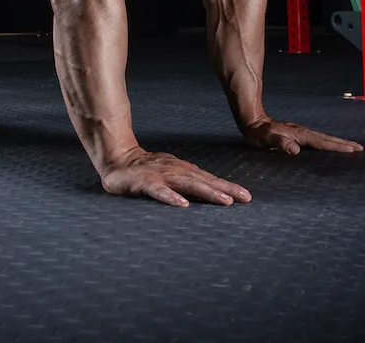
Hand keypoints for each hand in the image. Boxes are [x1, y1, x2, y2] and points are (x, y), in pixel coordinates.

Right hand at [101, 147, 251, 207]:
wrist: (117, 160)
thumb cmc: (147, 171)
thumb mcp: (170, 176)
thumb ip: (187, 184)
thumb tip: (211, 195)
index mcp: (183, 170)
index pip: (209, 179)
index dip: (228, 187)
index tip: (247, 196)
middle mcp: (176, 170)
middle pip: (204, 181)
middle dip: (225, 189)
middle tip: (244, 198)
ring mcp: (161, 175)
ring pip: (187, 184)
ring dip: (207, 192)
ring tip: (224, 201)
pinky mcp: (145, 182)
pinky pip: (159, 191)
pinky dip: (171, 197)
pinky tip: (182, 205)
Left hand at [241, 116, 363, 154]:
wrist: (252, 122)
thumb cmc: (259, 133)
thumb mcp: (267, 138)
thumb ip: (280, 143)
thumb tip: (295, 150)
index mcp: (299, 135)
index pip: (322, 142)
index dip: (337, 147)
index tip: (352, 150)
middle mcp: (303, 133)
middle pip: (327, 138)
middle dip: (344, 144)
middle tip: (360, 149)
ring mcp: (301, 133)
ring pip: (324, 138)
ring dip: (338, 142)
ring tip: (352, 147)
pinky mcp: (298, 135)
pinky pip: (317, 140)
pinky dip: (328, 142)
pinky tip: (330, 147)